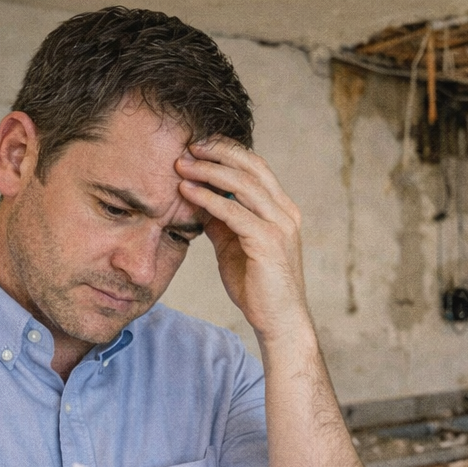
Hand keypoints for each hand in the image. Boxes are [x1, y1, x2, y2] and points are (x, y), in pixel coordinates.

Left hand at [175, 138, 310, 344]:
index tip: (199, 145)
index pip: (256, 167)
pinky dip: (207, 198)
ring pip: (243, 184)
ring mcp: (279, 226)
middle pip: (252, 166)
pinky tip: (186, 191)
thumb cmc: (258, 287)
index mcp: (282, 210)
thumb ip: (222, 221)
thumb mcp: (235, 245)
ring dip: (209, 171)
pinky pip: (233, 211)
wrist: (279, 321)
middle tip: (188, 146)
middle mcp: (285, 213)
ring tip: (182, 165)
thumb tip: (198, 199)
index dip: (228, 151)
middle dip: (218, 152)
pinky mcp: (268, 243)